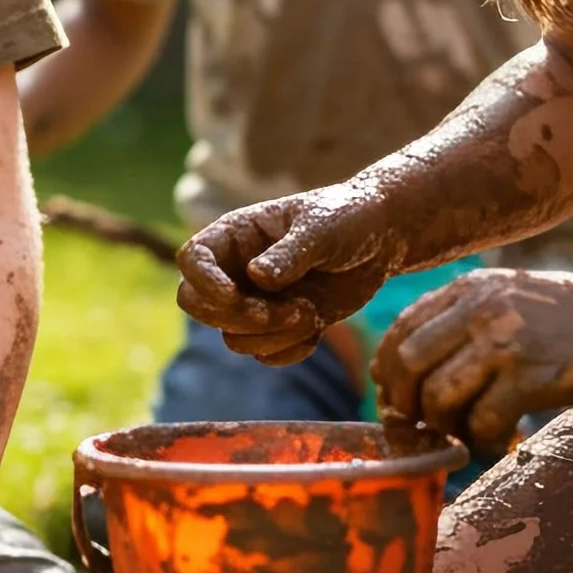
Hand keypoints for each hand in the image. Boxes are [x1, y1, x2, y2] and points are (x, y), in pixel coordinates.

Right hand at [178, 189, 406, 365]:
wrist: (381, 239)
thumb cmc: (346, 218)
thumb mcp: (320, 228)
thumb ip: (290, 253)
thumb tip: (256, 277)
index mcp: (235, 235)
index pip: (192, 259)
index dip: (202, 282)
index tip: (233, 294)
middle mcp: (236, 269)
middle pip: (198, 305)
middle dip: (236, 317)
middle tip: (276, 312)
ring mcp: (256, 300)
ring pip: (234, 337)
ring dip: (272, 335)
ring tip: (310, 312)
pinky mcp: (280, 326)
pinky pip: (265, 354)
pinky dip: (290, 349)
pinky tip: (318, 326)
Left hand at [373, 267, 572, 450]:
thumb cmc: (565, 318)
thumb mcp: (501, 298)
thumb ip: (455, 323)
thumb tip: (401, 368)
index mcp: (464, 291)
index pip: (398, 332)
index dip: (389, 373)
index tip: (399, 399)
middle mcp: (476, 310)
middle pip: (405, 365)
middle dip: (406, 404)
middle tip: (426, 425)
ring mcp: (503, 341)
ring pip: (437, 396)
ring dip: (445, 426)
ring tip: (467, 434)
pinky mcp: (533, 376)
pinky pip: (483, 420)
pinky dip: (483, 439)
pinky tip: (502, 440)